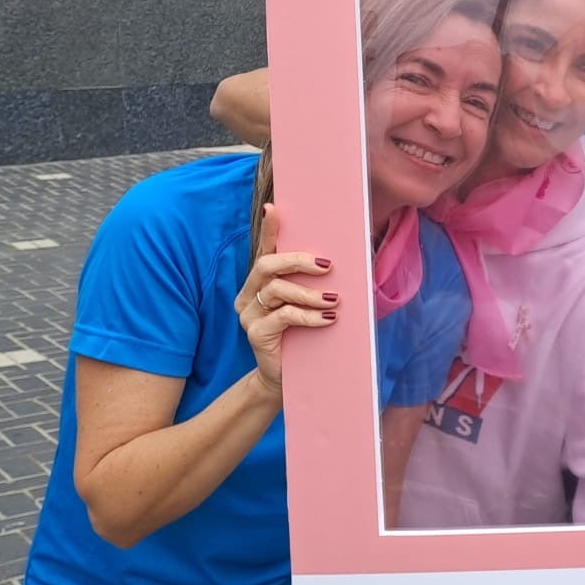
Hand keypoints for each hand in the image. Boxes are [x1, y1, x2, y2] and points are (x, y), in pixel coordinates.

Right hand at [234, 204, 338, 392]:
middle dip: (299, 261)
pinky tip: (327, 318)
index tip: (274, 208)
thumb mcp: (306, 305)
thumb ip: (310, 283)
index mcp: (259, 282)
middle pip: (267, 266)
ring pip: (277, 290)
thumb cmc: (300, 335)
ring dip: (310, 293)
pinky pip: (284, 316)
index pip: (264, 250)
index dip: (269, 229)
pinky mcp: (256, 333)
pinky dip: (309, 315)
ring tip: (334, 300)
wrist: (285, 376)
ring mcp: (249, 314)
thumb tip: (335, 262)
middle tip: (327, 266)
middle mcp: (248, 293)